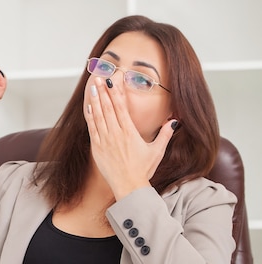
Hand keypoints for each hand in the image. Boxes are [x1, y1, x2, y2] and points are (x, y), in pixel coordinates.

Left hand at [85, 77, 176, 199]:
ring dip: (95, 100)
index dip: (117, 91)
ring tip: (93, 86)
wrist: (128, 187)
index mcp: (130, 132)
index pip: (122, 107)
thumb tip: (174, 121)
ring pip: (98, 116)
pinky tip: (88, 106)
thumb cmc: (143, 170)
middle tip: (100, 76)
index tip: (114, 79)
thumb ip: (165, 134)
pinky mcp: (97, 148)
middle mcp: (116, 134)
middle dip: (104, 91)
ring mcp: (105, 141)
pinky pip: (92, 129)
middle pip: (108, 108)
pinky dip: (90, 116)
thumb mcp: (157, 151)